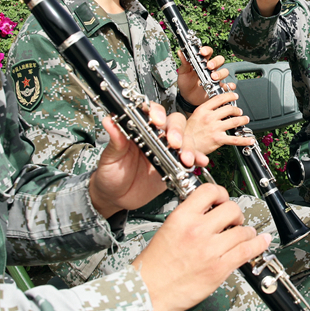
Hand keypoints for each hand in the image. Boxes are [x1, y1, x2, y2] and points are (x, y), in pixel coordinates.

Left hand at [88, 107, 207, 217]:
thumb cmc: (111, 174)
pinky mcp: (174, 165)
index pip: (151, 113)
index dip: (157, 113)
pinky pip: (190, 158)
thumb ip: (115, 141)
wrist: (116, 197)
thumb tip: (109, 121)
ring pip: (184, 140)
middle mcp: (155, 137)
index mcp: (139, 130)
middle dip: (177, 131)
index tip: (157, 121)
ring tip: (186, 159)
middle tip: (174, 143)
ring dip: (189, 147)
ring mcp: (166, 151)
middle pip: (173, 123)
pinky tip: (200, 161)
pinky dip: (197, 158)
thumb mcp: (110, 157)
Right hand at [133, 184, 270, 310]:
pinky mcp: (219, 269)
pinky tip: (261, 241)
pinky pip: (246, 251)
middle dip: (236, 214)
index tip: (223, 199)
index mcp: (182, 217)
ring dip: (247, 231)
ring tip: (245, 234)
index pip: (210, 191)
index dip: (221, 194)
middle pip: (231, 209)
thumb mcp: (168, 230)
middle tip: (234, 221)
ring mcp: (210, 250)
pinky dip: (258, 245)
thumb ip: (189, 219)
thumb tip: (209, 213)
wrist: (148, 291)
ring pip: (242, 230)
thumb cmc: (154, 266)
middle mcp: (197, 230)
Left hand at [176, 46, 234, 105]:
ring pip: (224, 71)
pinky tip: (228, 86)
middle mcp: (210, 68)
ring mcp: (215, 77)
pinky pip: (228, 85)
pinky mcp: (218, 87)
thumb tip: (180, 52)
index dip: (206, 50)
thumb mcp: (183, 72)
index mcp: (202, 62)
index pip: (208, 52)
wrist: (187, 97)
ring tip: (213, 77)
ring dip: (221, 73)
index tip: (202, 52)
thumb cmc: (186, 83)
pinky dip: (230, 85)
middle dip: (215, 61)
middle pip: (219, 60)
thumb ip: (184, 63)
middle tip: (209, 66)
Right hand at [184, 90, 252, 154]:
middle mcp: (209, 118)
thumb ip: (206, 111)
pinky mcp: (218, 139)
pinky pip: (235, 139)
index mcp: (202, 110)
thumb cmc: (187, 133)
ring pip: (234, 121)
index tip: (234, 96)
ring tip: (245, 120)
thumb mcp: (194, 116)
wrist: (184, 146)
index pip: (219, 99)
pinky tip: (250, 139)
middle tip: (239, 111)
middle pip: (229, 109)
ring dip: (242, 120)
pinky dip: (245, 140)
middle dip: (237, 110)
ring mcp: (214, 128)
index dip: (229, 96)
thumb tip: (216, 108)